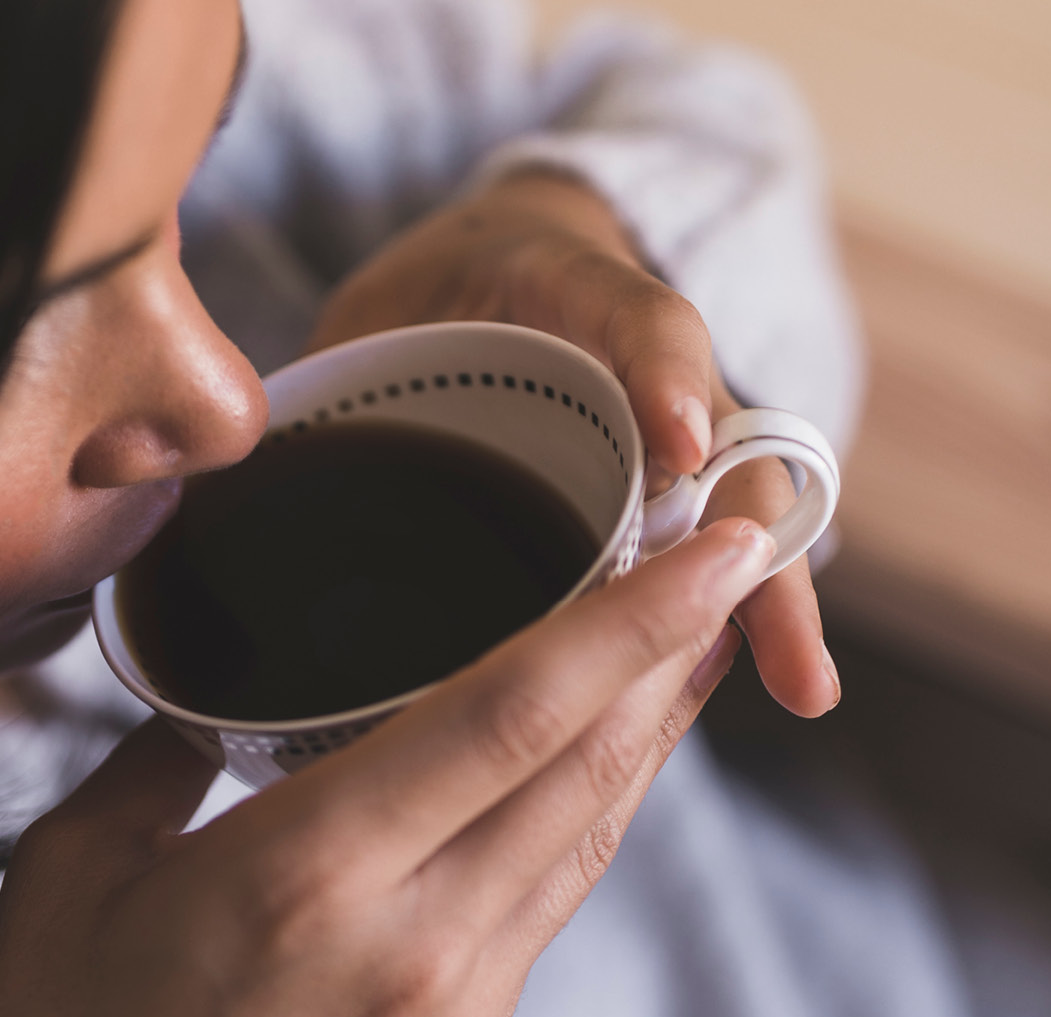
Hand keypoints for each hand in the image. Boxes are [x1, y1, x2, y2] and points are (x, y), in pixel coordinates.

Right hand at [0, 521, 771, 1016]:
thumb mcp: (75, 876)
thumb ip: (159, 757)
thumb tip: (217, 690)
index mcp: (306, 879)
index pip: (510, 716)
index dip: (629, 620)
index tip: (713, 547)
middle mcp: (413, 948)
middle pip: (587, 772)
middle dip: (673, 654)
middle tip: (732, 560)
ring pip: (586, 841)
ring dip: (646, 732)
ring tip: (683, 640)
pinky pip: (547, 907)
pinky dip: (582, 815)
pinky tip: (582, 767)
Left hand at [307, 170, 837, 715]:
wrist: (488, 284)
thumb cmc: (426, 306)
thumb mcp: (379, 309)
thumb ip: (328, 385)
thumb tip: (249, 468)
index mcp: (574, 293)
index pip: (637, 319)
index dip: (658, 375)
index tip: (678, 444)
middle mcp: (644, 374)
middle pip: (722, 449)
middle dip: (749, 539)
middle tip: (775, 631)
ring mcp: (669, 444)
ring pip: (735, 514)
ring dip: (765, 597)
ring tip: (801, 687)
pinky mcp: (659, 507)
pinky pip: (702, 562)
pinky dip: (724, 624)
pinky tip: (750, 698)